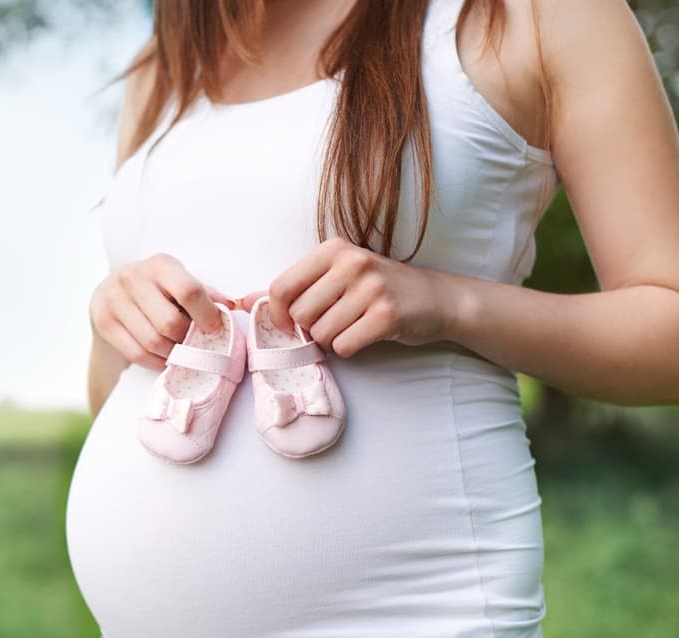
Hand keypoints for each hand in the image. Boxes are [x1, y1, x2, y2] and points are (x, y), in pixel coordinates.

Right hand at [90, 253, 237, 370]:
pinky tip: (164, 357)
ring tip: (180, 351)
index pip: (189, 291)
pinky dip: (156, 361)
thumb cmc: (155, 288)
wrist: (110, 291)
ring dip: (173, 354)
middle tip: (194, 344)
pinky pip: (137, 353)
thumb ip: (204, 293)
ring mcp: (115, 300)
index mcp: (160, 265)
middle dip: (187, 340)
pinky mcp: (104, 322)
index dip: (206, 315)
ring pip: (153, 342)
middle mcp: (134, 278)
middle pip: (170, 323)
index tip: (214, 328)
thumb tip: (231, 306)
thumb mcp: (178, 281)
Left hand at [243, 238, 455, 357]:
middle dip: (311, 328)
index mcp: (332, 249)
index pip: (281, 288)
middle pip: (299, 315)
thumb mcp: (336, 276)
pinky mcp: (387, 314)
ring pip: (322, 333)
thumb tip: (242, 301)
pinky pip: (345, 345)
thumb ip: (292, 287)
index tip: (289, 324)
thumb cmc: (378, 288)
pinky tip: (367, 334)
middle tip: (335, 321)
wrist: (436, 299)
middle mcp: (351, 263)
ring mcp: (371, 287)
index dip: (277, 314)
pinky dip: (351, 348)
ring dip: (332, 340)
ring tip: (353, 325)